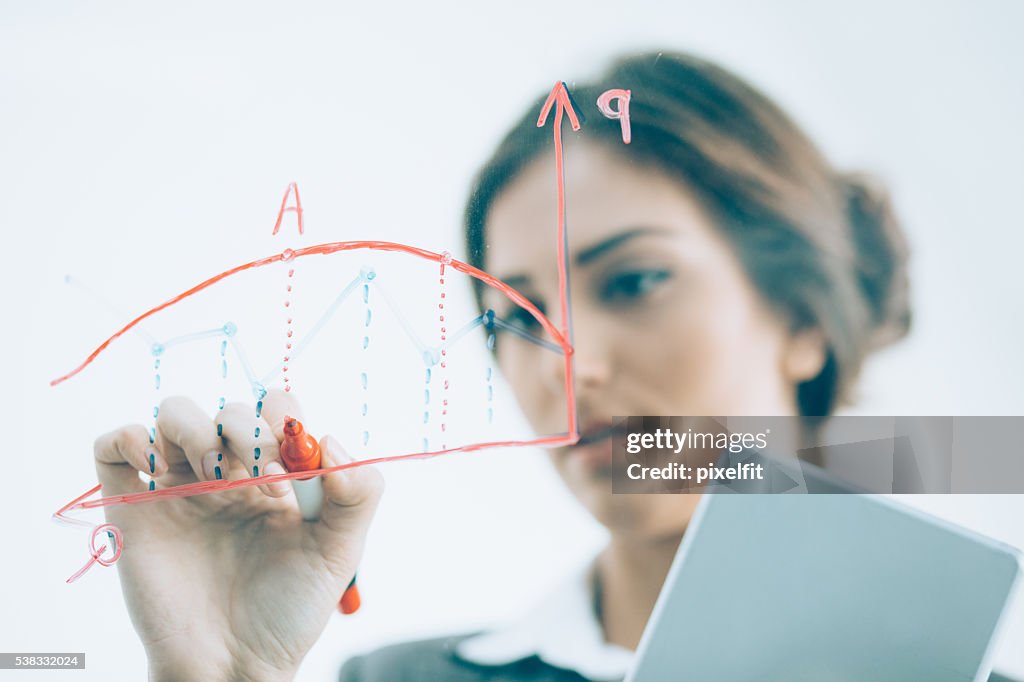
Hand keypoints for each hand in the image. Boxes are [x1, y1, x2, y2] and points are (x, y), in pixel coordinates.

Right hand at [93, 390, 382, 680]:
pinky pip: (114, 446)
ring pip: (174, 415)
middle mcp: (226, 475)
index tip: (291, 466)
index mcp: (274, 477)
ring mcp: (177, 488)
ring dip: (194, 426)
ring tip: (213, 474)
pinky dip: (129, 437)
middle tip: (256, 476)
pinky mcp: (131, 507)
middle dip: (245, 429)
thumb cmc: (286, 613)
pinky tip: (157, 466)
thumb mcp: (339, 552)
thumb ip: (359, 494)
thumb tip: (331, 440)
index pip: (277, 412)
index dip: (284, 419)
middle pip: (229, 411)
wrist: (232, 665)